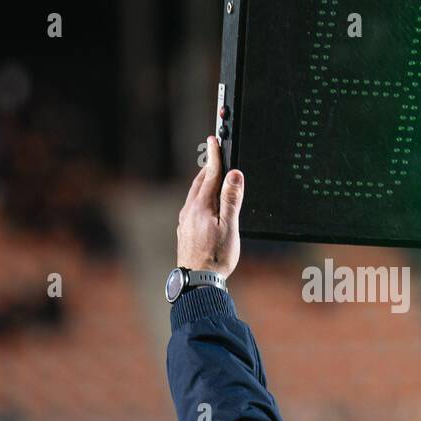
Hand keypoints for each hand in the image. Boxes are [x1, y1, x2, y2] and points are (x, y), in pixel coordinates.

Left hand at [177, 136, 243, 277]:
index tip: (215, 139)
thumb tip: (234, 175)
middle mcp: (190, 210)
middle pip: (200, 182)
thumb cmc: (216, 257)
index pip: (210, 174)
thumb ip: (232, 200)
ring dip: (203, 182)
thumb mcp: (229, 227)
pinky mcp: (185, 230)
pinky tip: (204, 205)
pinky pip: (192, 206)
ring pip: (194, 194)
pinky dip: (200, 198)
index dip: (215, 156)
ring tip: (211, 176)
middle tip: (215, 154)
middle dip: (208, 167)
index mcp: (202, 206)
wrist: (197, 281)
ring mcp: (185, 221)